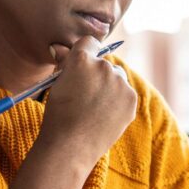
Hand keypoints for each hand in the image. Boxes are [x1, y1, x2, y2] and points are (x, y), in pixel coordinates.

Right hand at [40, 37, 136, 163]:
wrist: (70, 146)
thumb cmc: (58, 115)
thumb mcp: (56, 84)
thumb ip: (64, 63)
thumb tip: (59, 48)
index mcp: (82, 59)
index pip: (89, 42)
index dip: (85, 53)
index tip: (83, 65)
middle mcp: (104, 66)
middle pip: (104, 63)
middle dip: (97, 74)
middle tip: (86, 95)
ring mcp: (120, 82)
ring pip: (116, 78)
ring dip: (109, 87)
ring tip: (95, 108)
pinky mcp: (131, 98)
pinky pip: (125, 94)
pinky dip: (118, 102)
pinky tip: (104, 115)